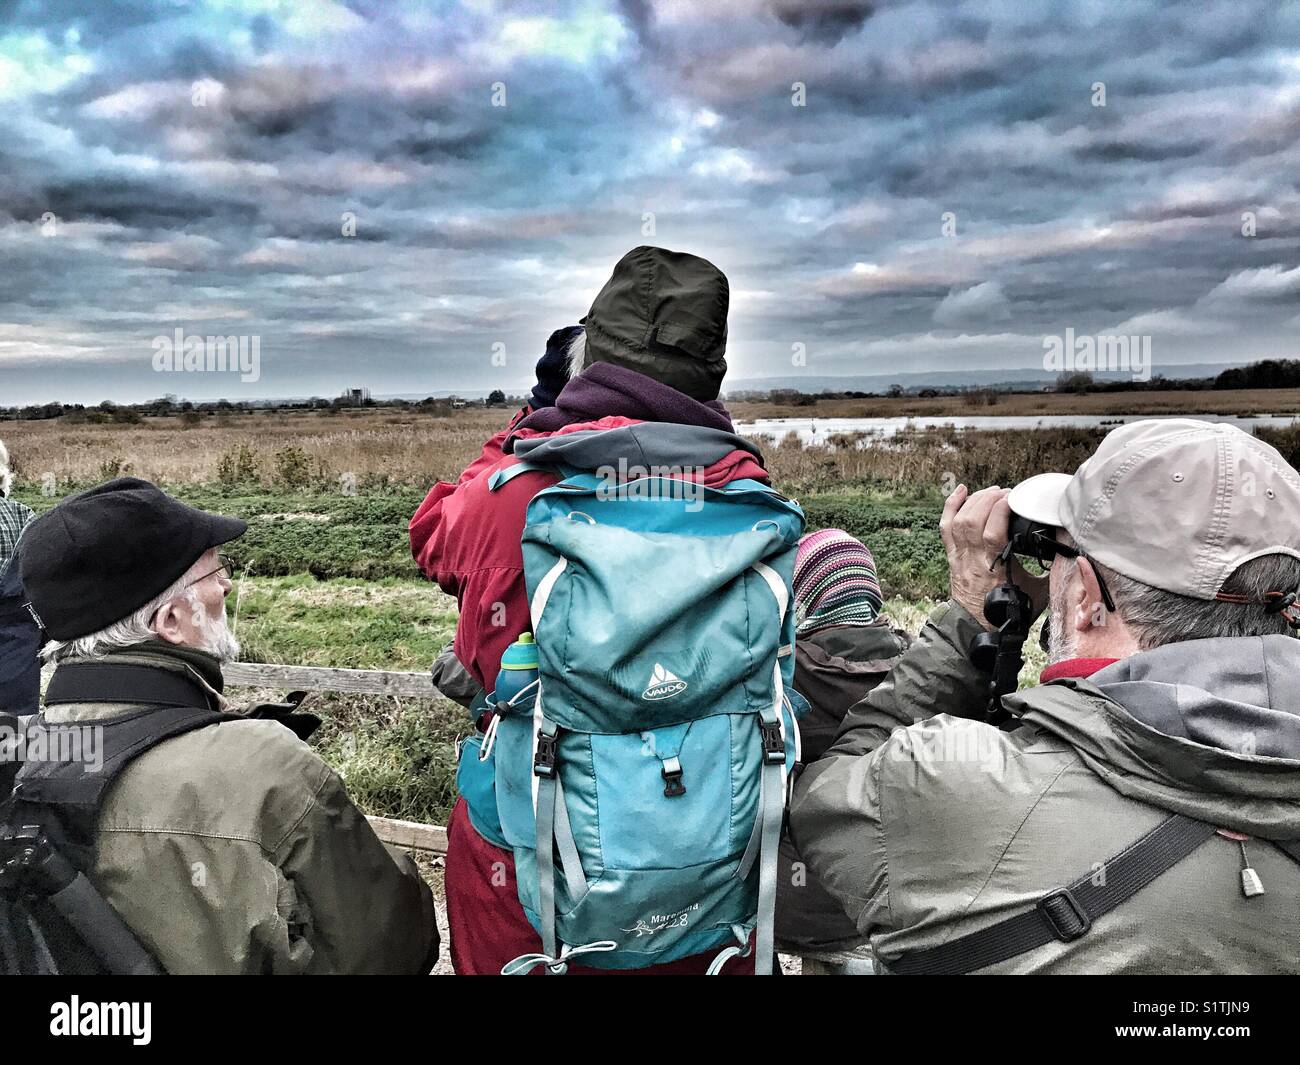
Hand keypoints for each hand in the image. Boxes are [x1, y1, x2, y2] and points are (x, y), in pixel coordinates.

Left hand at [940, 485, 1047, 630]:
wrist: (980, 627)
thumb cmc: (1011, 611)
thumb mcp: (1039, 592)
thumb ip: (1053, 572)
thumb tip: (1072, 553)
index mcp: (996, 566)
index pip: (993, 531)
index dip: (1001, 510)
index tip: (1015, 499)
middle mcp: (974, 558)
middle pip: (973, 520)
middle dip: (989, 500)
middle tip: (1006, 493)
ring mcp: (960, 556)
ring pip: (959, 520)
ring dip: (975, 500)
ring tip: (993, 492)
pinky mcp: (952, 555)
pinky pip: (946, 527)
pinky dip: (951, 505)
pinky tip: (962, 490)